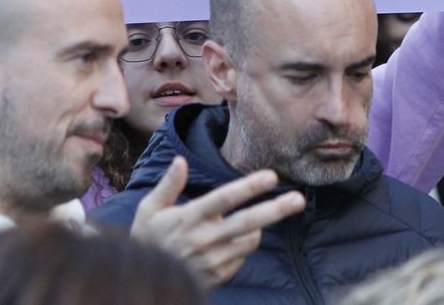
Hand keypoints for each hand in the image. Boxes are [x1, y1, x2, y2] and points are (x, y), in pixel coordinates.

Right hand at [131, 157, 305, 288]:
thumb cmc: (147, 237)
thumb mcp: (149, 209)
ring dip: (257, 227)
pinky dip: (242, 244)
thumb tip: (180, 160)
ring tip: (252, 218)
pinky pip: (242, 255)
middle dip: (276, 210)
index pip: (224, 199)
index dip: (248, 187)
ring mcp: (213, 260)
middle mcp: (204, 240)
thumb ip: (168, 185)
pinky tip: (226, 241)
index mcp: (188, 218)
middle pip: (247, 223)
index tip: (271, 176)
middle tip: (299, 199)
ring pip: (250, 239)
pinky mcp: (219, 275)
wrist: (145, 282)